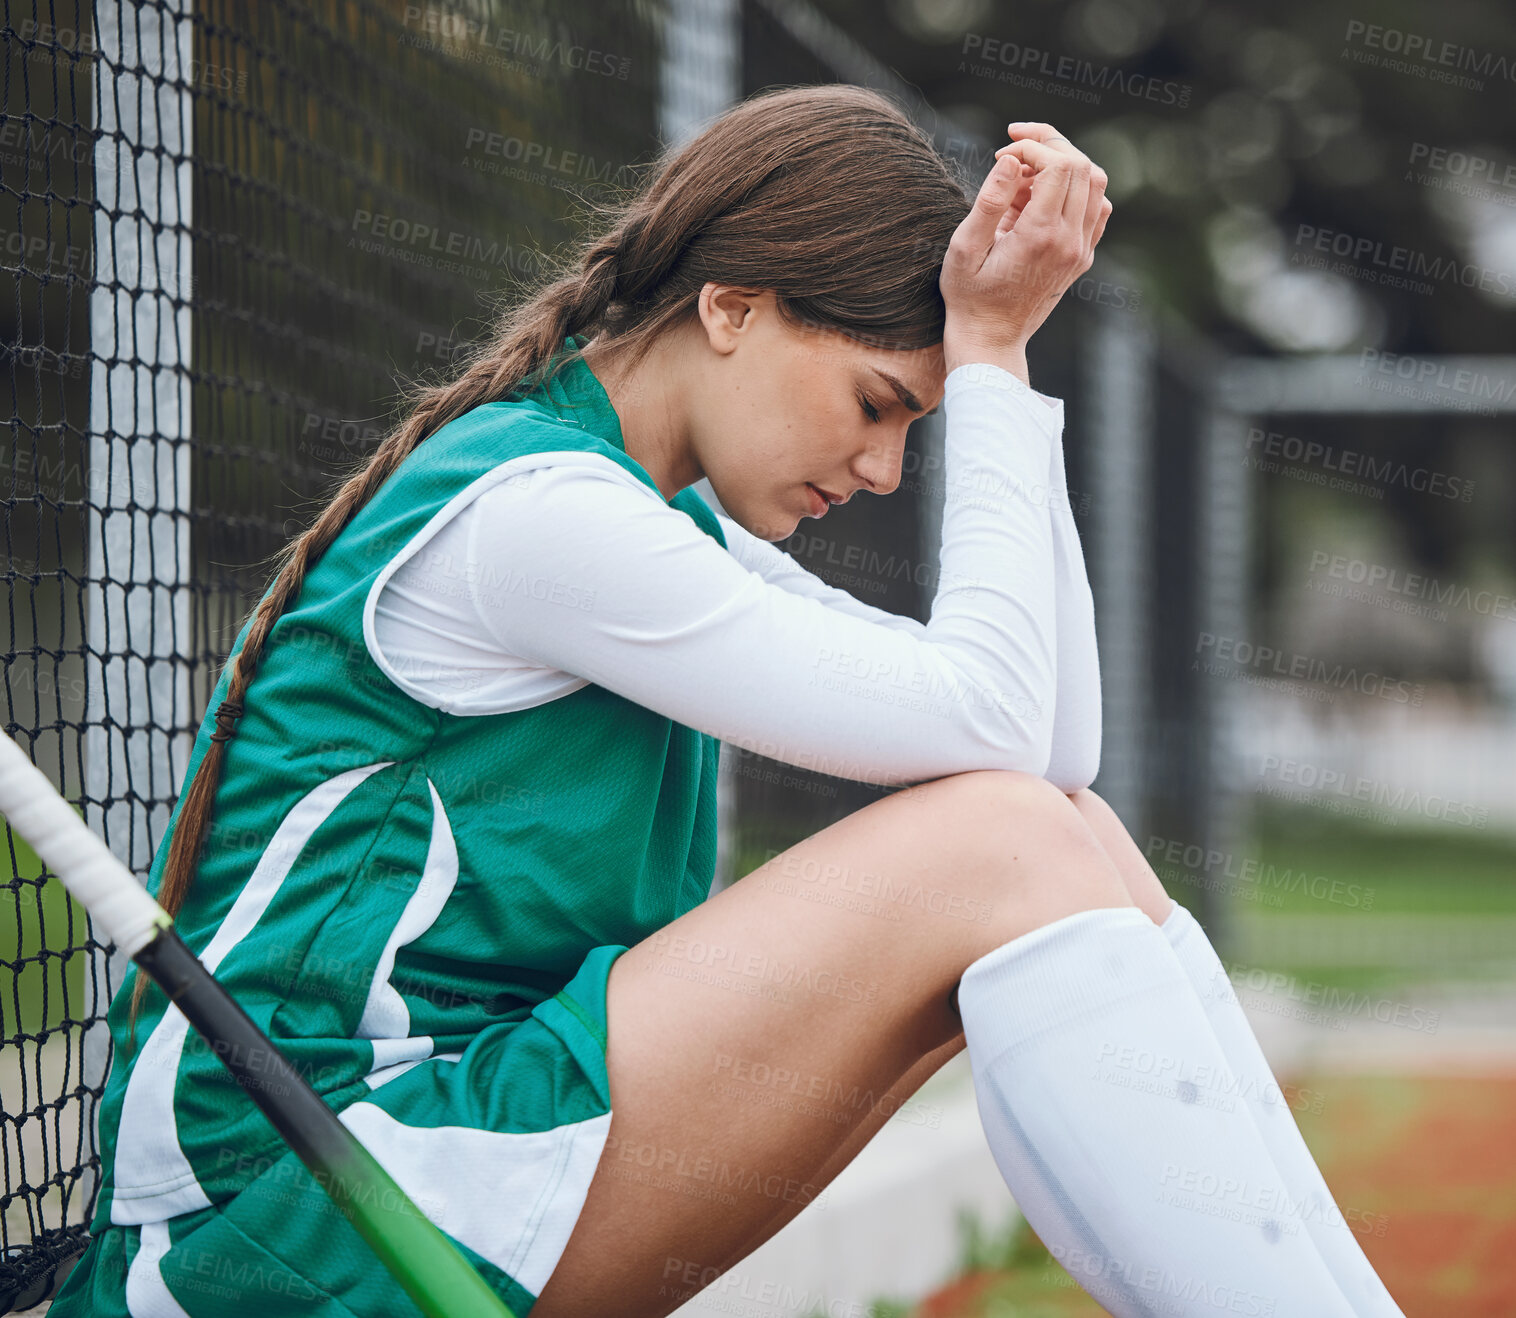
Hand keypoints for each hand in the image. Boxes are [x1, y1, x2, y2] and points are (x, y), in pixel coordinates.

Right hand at [940, 122, 1112, 379]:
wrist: (991, 340)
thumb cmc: (969, 296)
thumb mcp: (964, 248)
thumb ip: (989, 201)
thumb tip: (1010, 160)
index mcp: (1040, 236)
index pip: (1057, 164)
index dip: (1031, 147)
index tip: (1001, 154)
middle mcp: (1070, 241)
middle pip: (1080, 165)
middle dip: (1048, 144)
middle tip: (1014, 145)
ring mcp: (1081, 250)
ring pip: (1094, 182)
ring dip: (1063, 164)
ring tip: (1025, 175)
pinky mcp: (1082, 256)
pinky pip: (1096, 207)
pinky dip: (1075, 188)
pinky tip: (1042, 196)